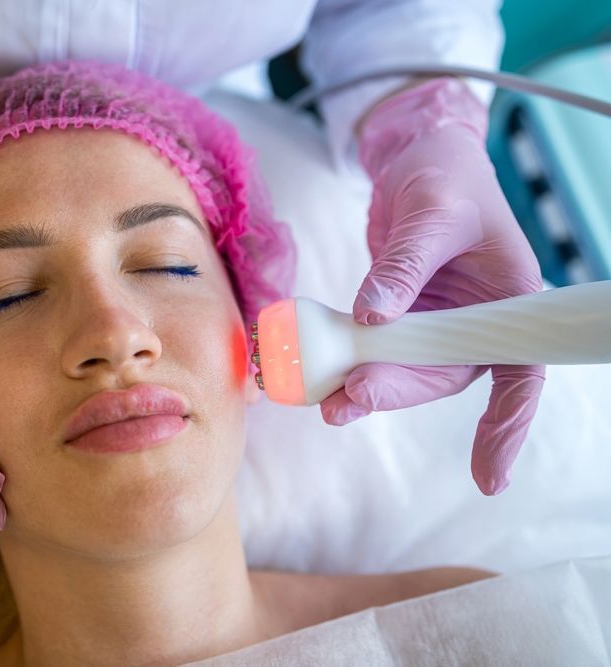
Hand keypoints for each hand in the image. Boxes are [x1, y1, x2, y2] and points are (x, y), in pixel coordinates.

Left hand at [320, 79, 545, 495]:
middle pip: (440, 378)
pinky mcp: (398, 318)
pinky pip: (373, 350)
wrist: (416, 160)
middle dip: (396, 394)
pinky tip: (316, 375)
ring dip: (364, 387)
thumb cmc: (443, 177)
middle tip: (348, 399)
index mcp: (509, 301)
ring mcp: (434, 323)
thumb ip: (402, 265)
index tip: (489, 477)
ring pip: (401, 372)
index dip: (506, 426)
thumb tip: (372, 316)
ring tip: (324, 401)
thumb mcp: (430, 214)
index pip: (519, 374)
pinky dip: (345, 362)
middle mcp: (475, 322)